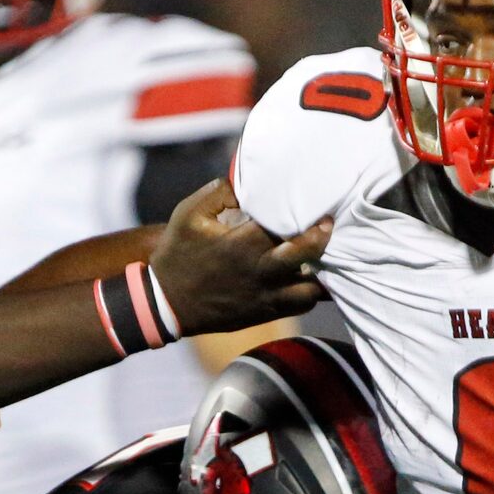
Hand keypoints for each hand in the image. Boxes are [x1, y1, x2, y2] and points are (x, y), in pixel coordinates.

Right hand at [149, 181, 332, 336]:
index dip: (302, 212)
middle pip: (306, 253)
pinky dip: (309, 291)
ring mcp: (264, 296)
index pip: (284, 223)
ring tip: (320, 255)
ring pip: (311, 287)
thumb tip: (245, 180)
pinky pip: (301, 305)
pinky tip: (306, 276)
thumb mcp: (188, 214)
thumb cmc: (178, 254)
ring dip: (320, 270)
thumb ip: (218, 192)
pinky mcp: (265, 313)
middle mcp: (258, 271)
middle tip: (327, 224)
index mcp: (241, 244)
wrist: (166, 303)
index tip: (312, 202)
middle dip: (322, 236)